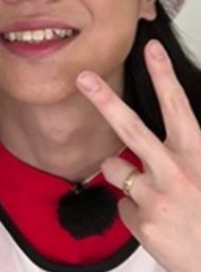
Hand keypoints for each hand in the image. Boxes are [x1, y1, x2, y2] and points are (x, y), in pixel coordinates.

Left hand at [77, 39, 200, 271]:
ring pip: (114, 167)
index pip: (179, 108)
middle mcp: (175, 171)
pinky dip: (136, 212)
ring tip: (157, 196)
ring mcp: (155, 198)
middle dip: (104, 99)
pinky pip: (122, 205)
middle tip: (82, 77)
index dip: (163, 76)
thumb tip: (164, 141)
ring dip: (126, 176)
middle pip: (130, 128)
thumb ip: (186, 154)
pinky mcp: (142, 223)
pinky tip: (159, 224)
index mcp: (197, 155)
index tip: (150, 48)